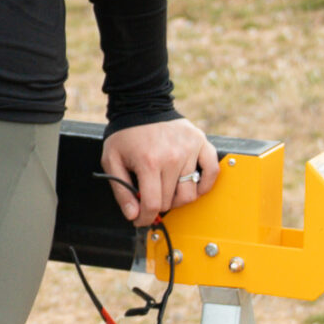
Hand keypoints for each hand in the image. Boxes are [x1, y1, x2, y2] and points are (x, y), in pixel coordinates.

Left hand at [102, 119, 218, 225]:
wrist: (142, 105)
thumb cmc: (126, 133)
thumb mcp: (111, 160)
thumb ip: (121, 191)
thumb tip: (133, 215)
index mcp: (148, 162)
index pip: (153, 204)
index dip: (145, 218)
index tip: (141, 219)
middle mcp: (172, 157)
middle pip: (171, 201)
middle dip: (158, 205)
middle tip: (150, 197)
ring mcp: (189, 150)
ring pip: (190, 193)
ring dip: (178, 198)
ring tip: (167, 190)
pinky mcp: (201, 143)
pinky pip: (212, 172)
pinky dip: (205, 184)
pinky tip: (193, 186)